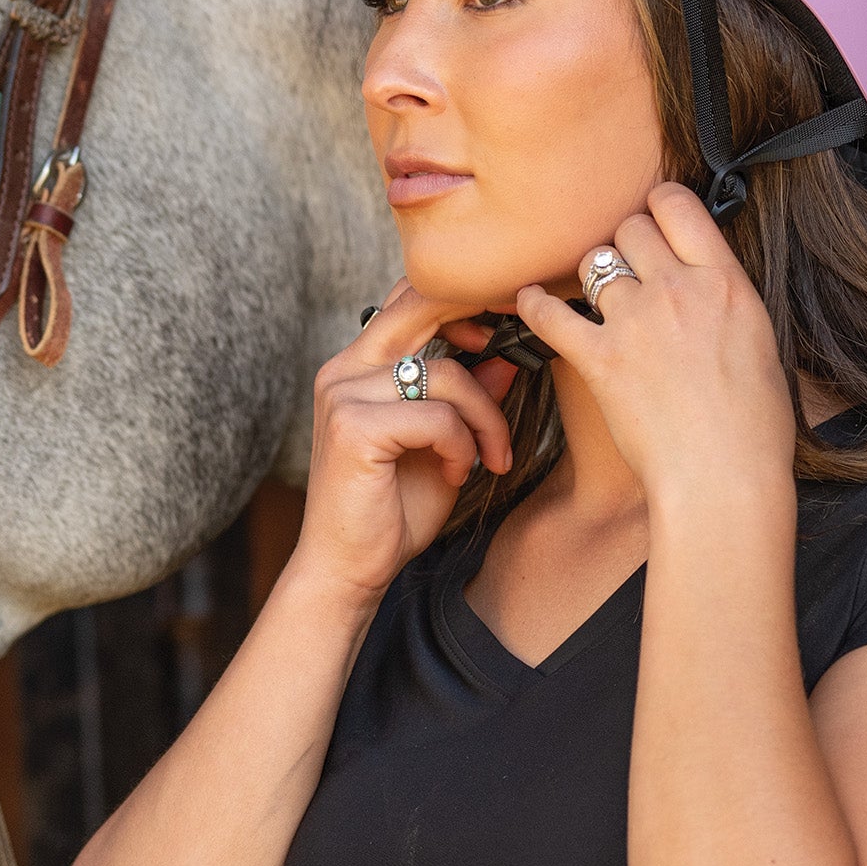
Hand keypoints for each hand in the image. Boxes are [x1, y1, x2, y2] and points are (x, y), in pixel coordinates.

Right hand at [291, 283, 516, 603]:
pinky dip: (462, 446)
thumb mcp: (444, 443)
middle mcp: (343, 369)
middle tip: (523, 348)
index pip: (408, 299)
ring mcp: (343, 395)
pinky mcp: (353, 428)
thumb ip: (468, 396)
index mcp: (358, 365)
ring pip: (446, 374)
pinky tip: (458, 473)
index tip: (509, 321)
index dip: (463, 295)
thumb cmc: (391, 510)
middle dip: (483, 320)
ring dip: (485, 417)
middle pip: (421, 307)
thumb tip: (508, 353)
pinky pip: (437, 417)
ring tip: (489, 456)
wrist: (347, 570)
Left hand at [512, 182, 795, 515]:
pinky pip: (549, 313)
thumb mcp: (761, 344)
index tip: (651, 218)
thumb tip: (706, 282)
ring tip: (590, 294)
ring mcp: (636, 322)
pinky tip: (527, 303)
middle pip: (629, 228)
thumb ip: (726, 301)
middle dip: (623, 242)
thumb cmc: (752, 428)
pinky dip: (533, 306)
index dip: (657, 205)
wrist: (724, 479)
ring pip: (592, 264)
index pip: (678, 206)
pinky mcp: (598, 358)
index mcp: (726, 283)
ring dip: (590, 277)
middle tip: (623, 267)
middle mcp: (678, 290)